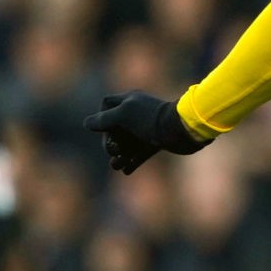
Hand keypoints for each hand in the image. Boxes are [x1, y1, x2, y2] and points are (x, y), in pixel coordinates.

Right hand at [84, 91, 208, 173]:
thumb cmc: (151, 119)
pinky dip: (133, 161)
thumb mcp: (123, 115)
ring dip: (120, 156)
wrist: (182, 130)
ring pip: (127, 143)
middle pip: (115, 130)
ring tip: (118, 165)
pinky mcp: (158, 141)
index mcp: (130, 100)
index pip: (107, 106)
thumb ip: (104, 119)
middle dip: (111, 143)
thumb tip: (88, 124)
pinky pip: (140, 152)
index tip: (104, 128)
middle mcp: (137, 113)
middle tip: (114, 152)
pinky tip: (127, 171)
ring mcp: (147, 128)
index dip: (101, 118)